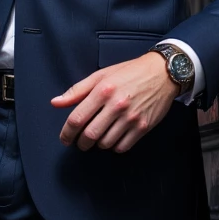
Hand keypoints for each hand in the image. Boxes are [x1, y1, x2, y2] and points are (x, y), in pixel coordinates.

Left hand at [52, 52, 177, 153]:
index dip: (66, 133)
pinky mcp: (143, 127)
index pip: (77, 119)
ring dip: (98, 144)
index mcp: (103, 90)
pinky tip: (113, 138)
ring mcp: (131, 118)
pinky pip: (122, 147)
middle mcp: (117, 105)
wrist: (162, 73)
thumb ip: (77, 91)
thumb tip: (55, 103)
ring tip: (99, 137)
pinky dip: (114, 147)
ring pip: (105, 143)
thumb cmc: (130, 72)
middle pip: (90, 135)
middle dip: (81, 143)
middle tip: (80, 143)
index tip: (65, 139)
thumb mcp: (101, 76)